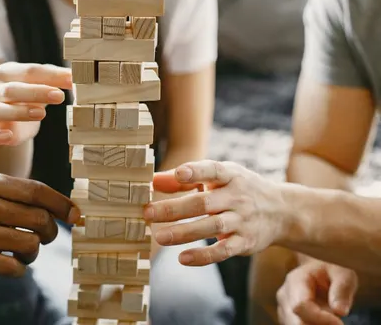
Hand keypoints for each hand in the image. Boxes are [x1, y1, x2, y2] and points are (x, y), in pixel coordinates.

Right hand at [0, 62, 71, 145]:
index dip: (50, 76)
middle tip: (59, 96)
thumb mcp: (44, 85)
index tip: (71, 80)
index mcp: (7, 73)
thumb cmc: (30, 97)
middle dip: (36, 92)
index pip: (29, 71)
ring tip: (41, 114)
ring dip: (18, 112)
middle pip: (11, 89)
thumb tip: (77, 75)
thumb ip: (58, 79)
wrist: (13, 120)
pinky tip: (7, 136)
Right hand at [0, 173, 79, 285]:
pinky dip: (18, 270)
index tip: (76, 216)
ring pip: (30, 244)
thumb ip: (21, 199)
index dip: (62, 204)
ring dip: (32, 255)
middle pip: (39, 219)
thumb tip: (70, 209)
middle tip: (42, 240)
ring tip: (21, 254)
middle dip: (49, 234)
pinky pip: (14, 267)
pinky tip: (6, 265)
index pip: (36, 190)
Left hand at [143, 160, 289, 265]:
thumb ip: (185, 179)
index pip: (213, 171)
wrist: (282, 211)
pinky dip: (204, 256)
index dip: (197, 172)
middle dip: (174, 209)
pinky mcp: (244, 242)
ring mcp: (242, 220)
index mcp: (230, 176)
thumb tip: (153, 180)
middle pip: (203, 203)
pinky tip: (183, 258)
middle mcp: (237, 197)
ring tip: (159, 237)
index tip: (179, 174)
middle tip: (148, 213)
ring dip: (184, 233)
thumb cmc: (239, 189)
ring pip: (211, 227)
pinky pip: (223, 250)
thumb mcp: (219, 177)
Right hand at [276, 260, 356, 323]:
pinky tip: (324, 322)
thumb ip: (342, 290)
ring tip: (332, 319)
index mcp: (296, 280)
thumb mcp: (342, 274)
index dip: (320, 318)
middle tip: (338, 323)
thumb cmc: (331, 271)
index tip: (340, 322)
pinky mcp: (287, 319)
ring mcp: (283, 308)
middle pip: (295, 321)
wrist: (318, 271)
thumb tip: (340, 311)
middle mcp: (284, 295)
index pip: (300, 305)